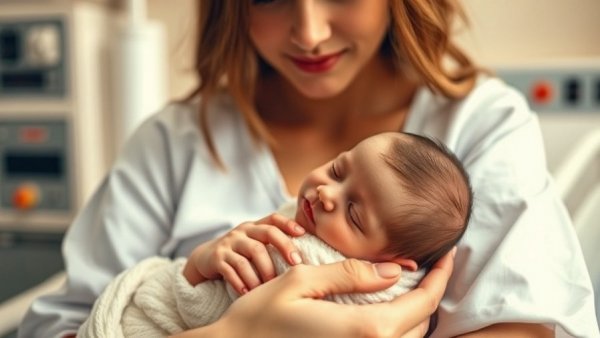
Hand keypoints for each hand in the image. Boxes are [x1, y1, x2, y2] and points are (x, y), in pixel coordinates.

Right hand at [174, 248, 454, 337]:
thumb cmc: (259, 317)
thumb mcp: (301, 281)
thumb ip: (350, 274)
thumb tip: (395, 270)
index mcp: (364, 330)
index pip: (424, 303)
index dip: (440, 275)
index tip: (446, 252)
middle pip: (422, 324)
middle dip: (429, 293)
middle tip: (429, 266)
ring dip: (414, 313)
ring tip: (410, 285)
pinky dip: (395, 328)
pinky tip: (384, 310)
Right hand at [183, 213, 304, 293]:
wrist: (204, 259)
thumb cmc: (238, 254)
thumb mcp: (253, 243)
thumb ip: (271, 245)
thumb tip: (302, 260)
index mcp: (254, 227)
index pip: (273, 219)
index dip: (288, 224)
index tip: (302, 234)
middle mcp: (242, 232)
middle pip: (266, 234)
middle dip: (284, 247)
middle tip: (296, 265)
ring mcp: (229, 243)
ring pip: (250, 255)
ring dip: (262, 273)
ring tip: (270, 288)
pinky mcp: (217, 258)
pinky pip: (231, 270)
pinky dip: (241, 282)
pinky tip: (248, 292)